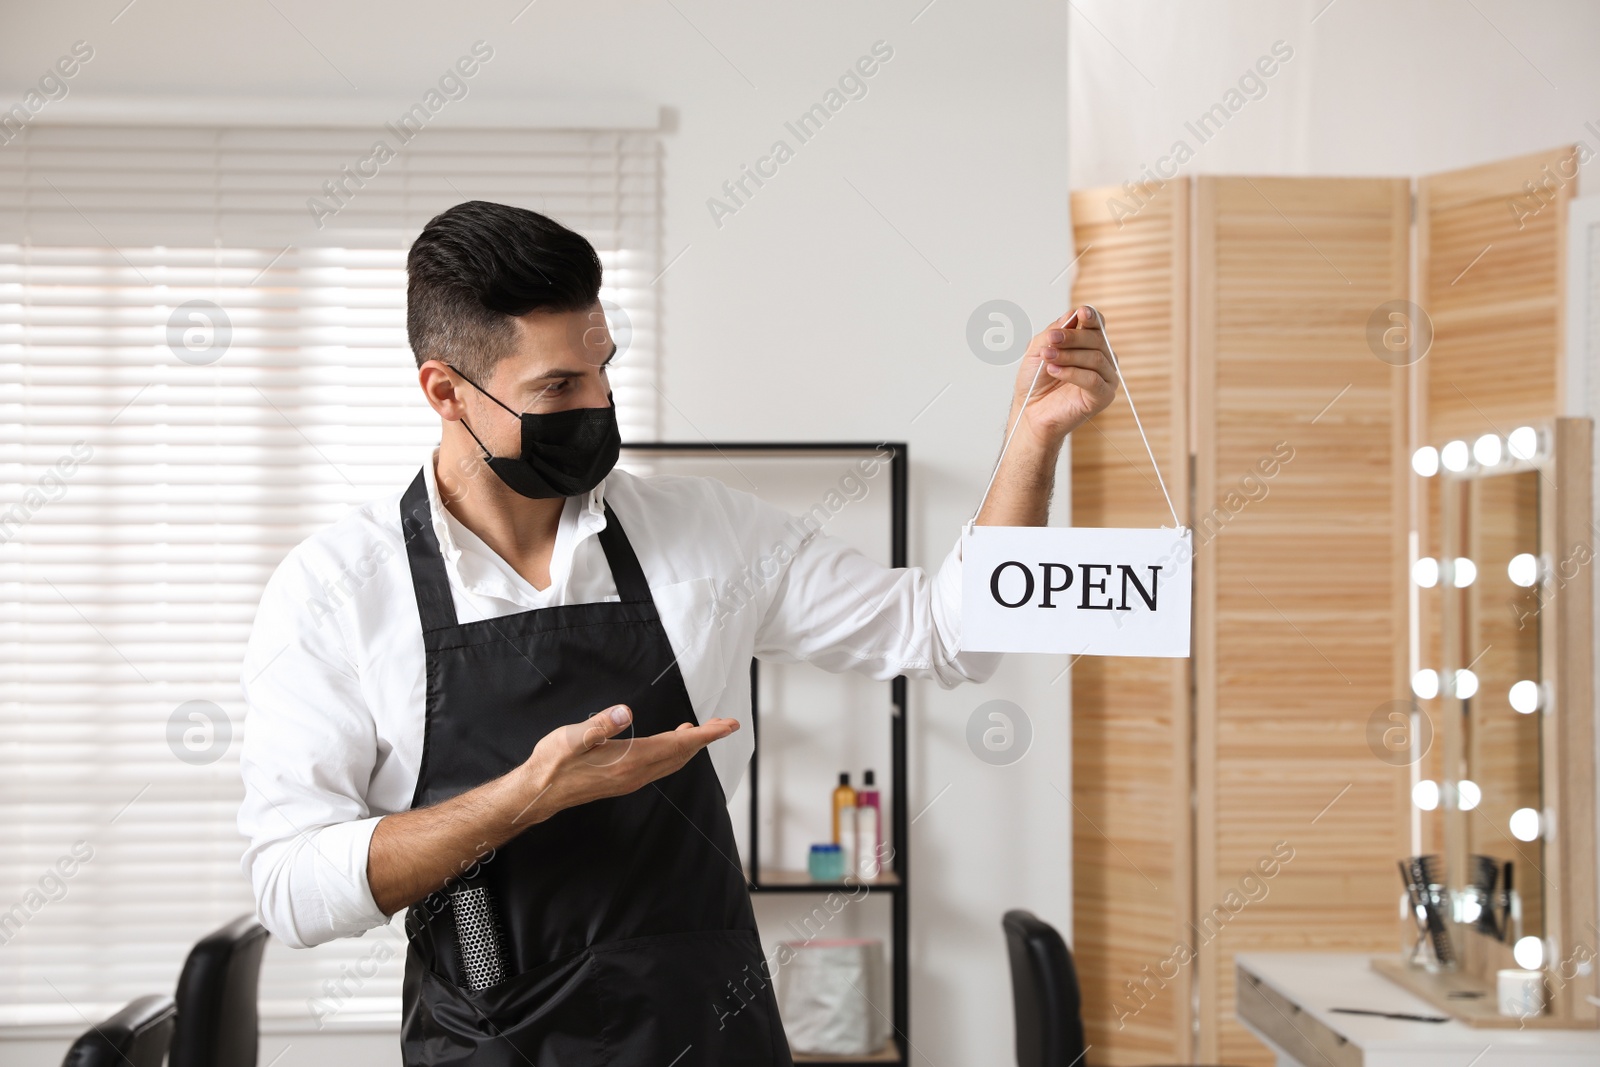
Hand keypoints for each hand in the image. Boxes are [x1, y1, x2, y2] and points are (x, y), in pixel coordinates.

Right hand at [515, 704, 739, 824]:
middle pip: (680, 755)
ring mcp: (631, 781)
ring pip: (671, 762)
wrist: (538, 792)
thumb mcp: (573, 738)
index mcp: (629, 761)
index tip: (728, 725)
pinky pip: (659, 767)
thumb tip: (625, 712)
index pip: (677, 745)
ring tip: (700, 730)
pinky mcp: (624, 782)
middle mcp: (636, 774)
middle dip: (705, 739)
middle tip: (723, 724)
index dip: (706, 734)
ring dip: (689, 746)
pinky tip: (669, 743)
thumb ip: (601, 725)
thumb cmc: (553, 763)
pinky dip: (673, 753)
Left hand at [1008, 306, 1117, 450]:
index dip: (1091, 317)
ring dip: (1068, 355)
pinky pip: (1093, 379)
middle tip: (1051, 339)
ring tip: (1047, 358)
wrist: (1030, 411)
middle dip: (1072, 337)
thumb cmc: (1035, 381)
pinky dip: (1072, 373)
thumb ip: (1053, 332)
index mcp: (1088, 345)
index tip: (1081, 312)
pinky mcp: (1103, 396)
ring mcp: (1104, 378)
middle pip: (1096, 339)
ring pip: (1095, 358)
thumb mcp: (1037, 350)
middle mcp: (1101, 359)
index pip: (1096, 326)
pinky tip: (1054, 371)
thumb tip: (1072, 314)